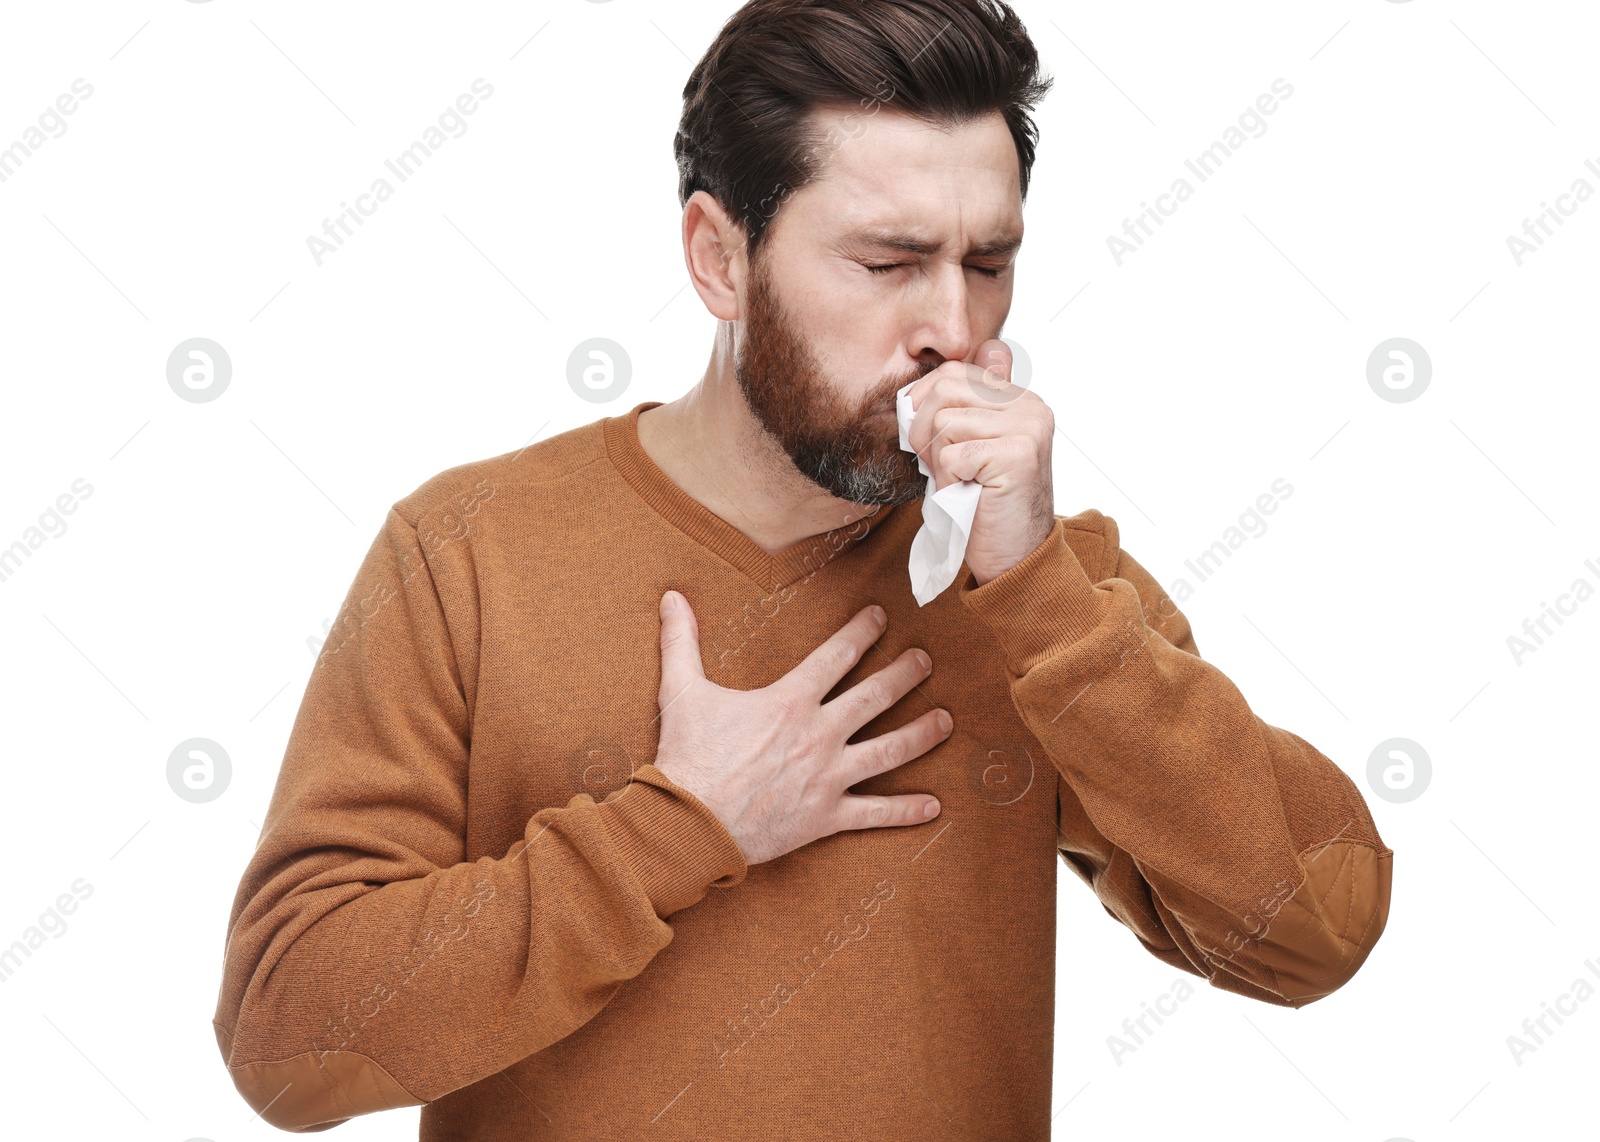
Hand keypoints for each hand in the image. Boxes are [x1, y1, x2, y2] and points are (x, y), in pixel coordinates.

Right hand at [650, 591, 951, 865]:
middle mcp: (818, 735)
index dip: (861, 632)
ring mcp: (828, 777)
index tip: (882, 616)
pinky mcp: (826, 817)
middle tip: (926, 660)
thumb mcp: (682, 691)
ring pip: (888, 751)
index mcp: (790, 702)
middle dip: (905, 675)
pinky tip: (934, 805)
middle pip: (874, 698)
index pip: (836, 657)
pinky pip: (874, 813)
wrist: (689, 823)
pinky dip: (905, 811)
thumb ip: (681, 641)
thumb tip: (670, 597)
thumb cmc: (687, 756)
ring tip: (946, 721)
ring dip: (921, 734)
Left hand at [903, 338, 1055, 584]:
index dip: (926, 405)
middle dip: (925, 431)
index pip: (953, 372)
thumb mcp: (969, 447)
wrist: (1016, 556)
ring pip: (944, 422)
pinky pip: (952, 455)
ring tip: (961, 482)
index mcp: (1019, 397)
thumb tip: (920, 383)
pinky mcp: (1018, 455)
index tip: (935, 442)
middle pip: (944, 389)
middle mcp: (1030, 405)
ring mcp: (1028, 428)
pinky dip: (949, 481)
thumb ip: (959, 410)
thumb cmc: (984, 503)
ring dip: (939, 461)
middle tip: (942, 467)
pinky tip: (969, 495)